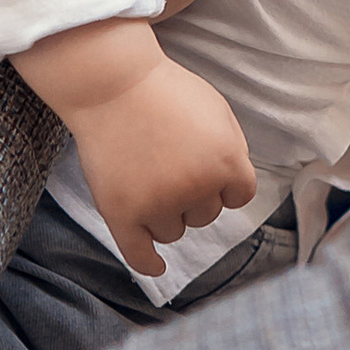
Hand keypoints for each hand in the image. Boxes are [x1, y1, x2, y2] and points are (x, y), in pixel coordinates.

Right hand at [35, 33, 259, 279]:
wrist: (111, 82)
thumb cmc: (164, 90)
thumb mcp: (217, 109)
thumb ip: (233, 148)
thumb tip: (234, 187)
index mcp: (226, 162)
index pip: (239, 197)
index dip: (224, 184)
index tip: (205, 169)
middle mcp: (196, 188)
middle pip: (205, 215)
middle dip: (193, 194)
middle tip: (167, 162)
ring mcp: (157, 203)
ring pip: (173, 232)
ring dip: (166, 213)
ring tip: (146, 179)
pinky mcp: (122, 212)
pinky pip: (139, 254)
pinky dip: (149, 264)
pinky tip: (157, 267)